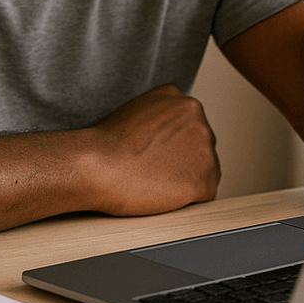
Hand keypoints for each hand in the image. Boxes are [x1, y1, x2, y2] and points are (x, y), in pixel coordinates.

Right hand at [85, 85, 219, 215]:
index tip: (157, 153)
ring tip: (155, 180)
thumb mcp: (140, 109)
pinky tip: (163, 192)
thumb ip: (163, 115)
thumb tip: (169, 133)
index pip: (192, 130)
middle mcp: (201, 122)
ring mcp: (205, 151)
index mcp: (185, 103)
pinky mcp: (203, 180)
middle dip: (183, 161)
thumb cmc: (108, 143)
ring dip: (185, 179)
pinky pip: (204, 194)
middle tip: (154, 168)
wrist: (97, 165)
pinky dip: (187, 199)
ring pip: (205, 171)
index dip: (174, 146)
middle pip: (201, 149)